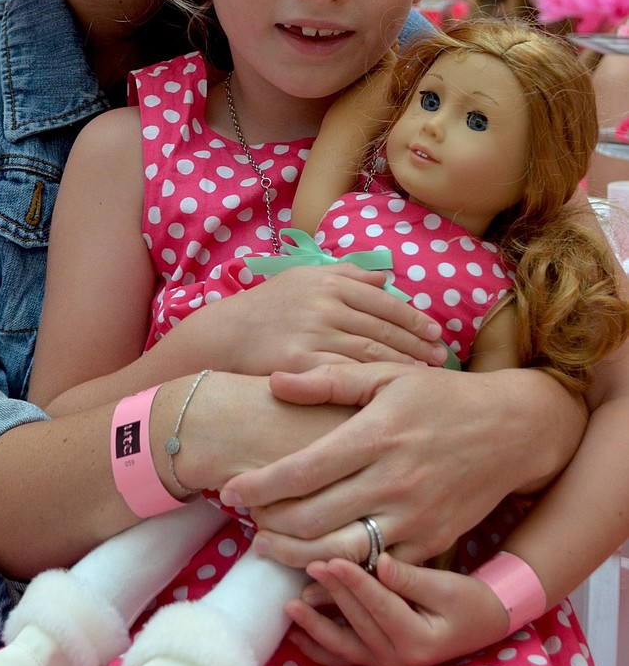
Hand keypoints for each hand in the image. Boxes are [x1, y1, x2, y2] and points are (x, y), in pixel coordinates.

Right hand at [196, 264, 447, 374]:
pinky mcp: (302, 364)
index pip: (383, 301)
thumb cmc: (267, 306)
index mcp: (329, 282)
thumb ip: (346, 274)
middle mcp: (325, 305)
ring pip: (370, 352)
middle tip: (440, 360)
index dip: (413, 319)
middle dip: (416, 344)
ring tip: (424, 376)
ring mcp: (314, 335)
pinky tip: (390, 391)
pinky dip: (373, 382)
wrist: (223, 334)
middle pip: (382, 328)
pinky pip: (347, 374)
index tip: (436, 334)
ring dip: (402, 364)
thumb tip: (385, 278)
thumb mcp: (303, 277)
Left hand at [221, 361, 578, 564]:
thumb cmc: (440, 397)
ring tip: (268, 548)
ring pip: (341, 553)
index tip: (228, 490)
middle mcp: (394, 481)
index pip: (303, 470)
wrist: (512, 430)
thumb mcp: (386, 374)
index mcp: (377, 435)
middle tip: (242, 522)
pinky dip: (342, 573)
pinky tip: (314, 566)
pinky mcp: (431, 544)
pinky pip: (378, 571)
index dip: (259, 485)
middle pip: (313, 519)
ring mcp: (415, 518)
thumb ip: (328, 379)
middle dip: (269, 525)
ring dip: (296, 557)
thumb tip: (275, 381)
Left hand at [285, 552, 509, 665]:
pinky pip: (344, 656)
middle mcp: (399, 659)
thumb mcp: (446, 587)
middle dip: (331, 593)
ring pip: (344, 644)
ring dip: (315, 626)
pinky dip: (319, 648)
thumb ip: (410, 578)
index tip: (331, 559)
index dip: (354, 582)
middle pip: (357, 621)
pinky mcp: (378, 660)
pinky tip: (296, 635)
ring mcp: (386, 664)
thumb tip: (381, 562)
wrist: (482, 624)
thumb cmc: (468, 601)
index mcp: (418, 641)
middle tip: (307, 565)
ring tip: (289, 606)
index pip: (379, 606)